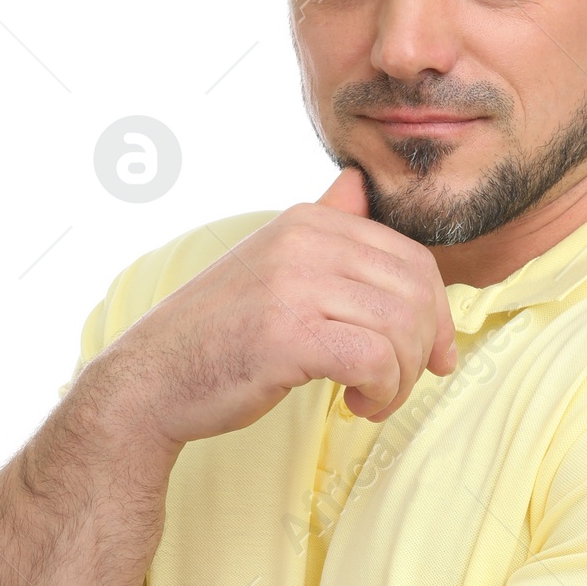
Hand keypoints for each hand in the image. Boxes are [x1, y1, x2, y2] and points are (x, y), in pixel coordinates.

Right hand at [106, 166, 457, 440]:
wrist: (149, 381)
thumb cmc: (220, 336)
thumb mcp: (271, 266)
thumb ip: (321, 225)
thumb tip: (357, 181)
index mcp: (306, 221)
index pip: (412, 259)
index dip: (437, 315)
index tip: (433, 357)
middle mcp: (301, 241)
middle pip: (416, 292)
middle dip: (422, 350)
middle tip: (397, 385)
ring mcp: (291, 284)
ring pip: (401, 328)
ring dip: (401, 379)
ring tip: (372, 399)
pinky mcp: (286, 334)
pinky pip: (375, 359)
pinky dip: (381, 391)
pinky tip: (356, 405)